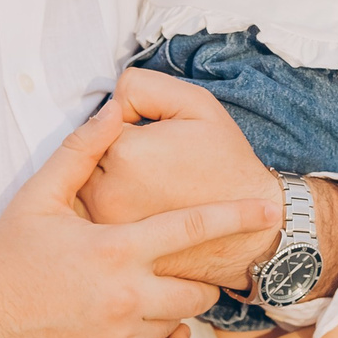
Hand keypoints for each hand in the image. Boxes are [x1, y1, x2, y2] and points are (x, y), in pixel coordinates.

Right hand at [0, 98, 275, 337]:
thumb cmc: (6, 252)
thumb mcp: (41, 194)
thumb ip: (83, 151)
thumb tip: (115, 108)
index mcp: (115, 248)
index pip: (192, 227)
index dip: (236, 216)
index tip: (269, 210)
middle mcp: (124, 295)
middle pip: (198, 287)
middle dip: (201, 276)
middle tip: (184, 268)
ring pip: (180, 324)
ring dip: (178, 310)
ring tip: (158, 295)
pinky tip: (158, 331)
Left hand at [82, 68, 337, 288]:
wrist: (253, 230)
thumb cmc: (226, 163)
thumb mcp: (196, 104)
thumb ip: (142, 85)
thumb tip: (109, 102)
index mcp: (125, 153)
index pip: (102, 124)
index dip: (129, 127)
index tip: (156, 141)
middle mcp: (107, 194)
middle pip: (87, 158)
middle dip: (113, 157)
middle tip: (154, 166)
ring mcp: (108, 229)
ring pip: (85, 189)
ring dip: (107, 184)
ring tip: (149, 189)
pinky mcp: (113, 251)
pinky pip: (95, 221)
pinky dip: (112, 214)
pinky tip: (145, 211)